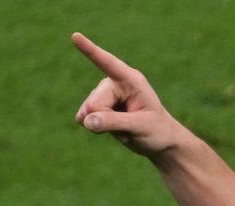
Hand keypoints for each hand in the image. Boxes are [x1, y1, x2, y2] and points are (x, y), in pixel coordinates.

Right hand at [71, 32, 182, 156]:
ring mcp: (103, 94)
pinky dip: (97, 128)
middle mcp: (114, 83)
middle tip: (129, 127)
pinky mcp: (96, 107)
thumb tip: (85, 120)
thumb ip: (113, 122)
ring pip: (88, 113)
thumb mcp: (140, 126)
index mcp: (131, 80)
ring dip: (105, 127)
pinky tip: (114, 129)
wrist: (159, 141)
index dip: (90, 50)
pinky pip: (85, 119)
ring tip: (125, 127)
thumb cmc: (157, 129)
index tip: (75, 36)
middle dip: (107, 120)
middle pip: (95, 104)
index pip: (107, 63)